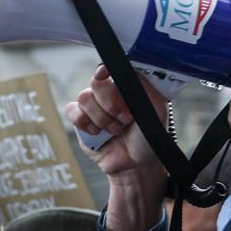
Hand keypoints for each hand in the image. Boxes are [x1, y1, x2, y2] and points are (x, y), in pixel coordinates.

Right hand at [64, 64, 168, 191]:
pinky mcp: (81, 120)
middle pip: (96, 82)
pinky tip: (97, 133)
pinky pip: (73, 111)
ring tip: (116, 130)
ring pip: (84, 97)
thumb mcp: (157, 111)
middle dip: (111, 104)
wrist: (135, 164)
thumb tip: (131, 70)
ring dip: (102, 117)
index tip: (105, 74)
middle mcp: (109, 92)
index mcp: (126, 85)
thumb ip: (146, 88)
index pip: (112, 66)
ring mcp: (94, 105)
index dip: (106, 68)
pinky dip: (86, 123)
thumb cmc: (148, 137)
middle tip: (125, 119)